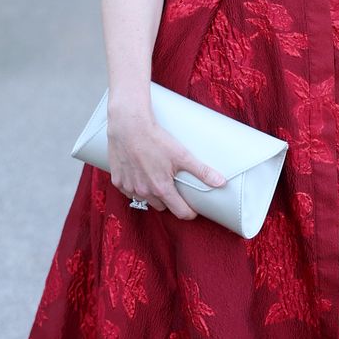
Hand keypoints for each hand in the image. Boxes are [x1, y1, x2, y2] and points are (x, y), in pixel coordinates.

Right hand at [107, 101, 227, 218]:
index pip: (180, 212)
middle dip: (170, 201)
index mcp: (161, 189)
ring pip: (145, 200)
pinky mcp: (117, 180)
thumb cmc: (155, 139)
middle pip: (162, 207)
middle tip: (174, 187)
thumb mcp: (182, 155)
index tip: (193, 208)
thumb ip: (202, 171)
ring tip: (156, 179)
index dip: (189, 212)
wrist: (129, 126)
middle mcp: (144, 192)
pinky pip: (128, 191)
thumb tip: (221, 182)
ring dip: (151, 194)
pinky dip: (135, 187)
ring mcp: (129, 187)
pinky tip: (139, 174)